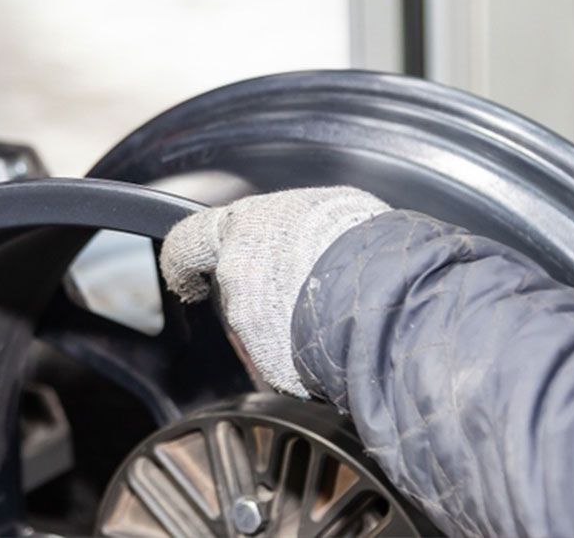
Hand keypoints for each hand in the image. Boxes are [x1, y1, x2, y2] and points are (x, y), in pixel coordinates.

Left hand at [159, 187, 389, 396]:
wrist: (387, 293)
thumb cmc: (365, 243)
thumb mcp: (328, 209)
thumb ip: (293, 227)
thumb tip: (298, 233)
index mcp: (245, 227)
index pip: (189, 241)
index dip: (185, 260)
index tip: (189, 273)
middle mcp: (239, 274)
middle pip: (236, 291)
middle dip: (263, 295)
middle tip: (301, 290)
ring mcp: (252, 323)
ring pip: (263, 327)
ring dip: (289, 323)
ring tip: (336, 310)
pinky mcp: (272, 364)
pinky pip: (285, 359)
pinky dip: (305, 353)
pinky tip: (335, 337)